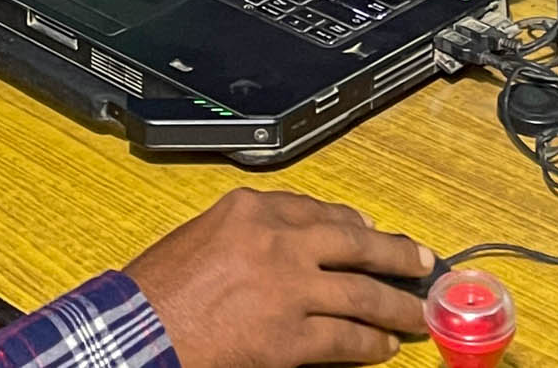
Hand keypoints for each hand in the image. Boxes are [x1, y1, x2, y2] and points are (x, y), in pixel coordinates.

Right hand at [126, 189, 434, 367]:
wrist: (138, 331)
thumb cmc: (158, 290)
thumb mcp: (203, 236)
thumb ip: (249, 234)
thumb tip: (292, 245)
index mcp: (251, 209)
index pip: (318, 209)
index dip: (352, 223)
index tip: (369, 228)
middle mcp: (276, 241)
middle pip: (354, 242)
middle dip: (393, 253)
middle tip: (419, 261)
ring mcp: (288, 288)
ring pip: (361, 293)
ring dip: (395, 304)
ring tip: (416, 312)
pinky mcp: (289, 337)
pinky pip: (345, 339)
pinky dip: (371, 344)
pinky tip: (385, 347)